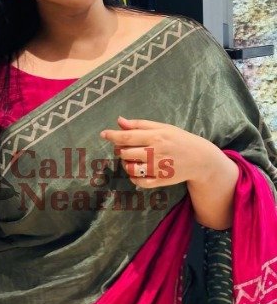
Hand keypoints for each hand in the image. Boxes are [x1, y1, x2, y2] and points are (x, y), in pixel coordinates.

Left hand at [100, 115, 218, 188]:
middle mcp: (155, 153)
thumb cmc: (179, 139)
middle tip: (125, 147)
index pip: (127, 137)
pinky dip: (133, 177)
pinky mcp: (160, 180)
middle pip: (125, 153)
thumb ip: (139, 125)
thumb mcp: (162, 127)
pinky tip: (136, 171)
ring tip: (131, 159)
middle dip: (120, 150)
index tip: (103, 134)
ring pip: (130, 168)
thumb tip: (119, 121)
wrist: (200, 159)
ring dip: (125, 164)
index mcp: (155, 137)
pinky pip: (139, 182)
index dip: (112, 136)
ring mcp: (157, 168)